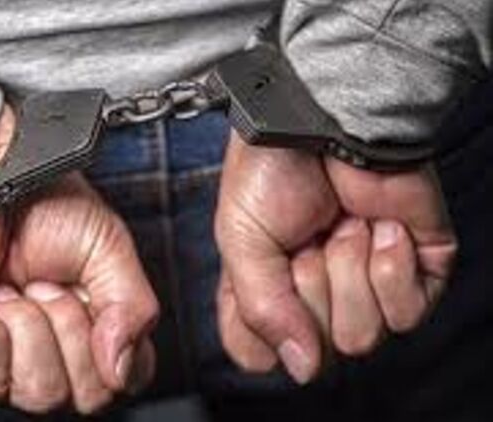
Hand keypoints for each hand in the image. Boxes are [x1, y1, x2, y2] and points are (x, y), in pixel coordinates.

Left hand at [0, 106, 157, 413]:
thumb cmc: (43, 205)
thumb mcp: (110, 251)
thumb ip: (132, 309)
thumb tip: (120, 370)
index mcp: (90, 335)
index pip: (122, 381)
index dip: (116, 346)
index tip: (91, 297)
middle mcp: (48, 356)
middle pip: (85, 395)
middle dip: (69, 326)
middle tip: (45, 282)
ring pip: (39, 391)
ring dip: (29, 325)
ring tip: (10, 287)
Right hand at [215, 131, 456, 383]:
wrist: (326, 117)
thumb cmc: (272, 169)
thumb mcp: (239, 240)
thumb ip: (260, 310)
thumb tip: (302, 369)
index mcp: (266, 290)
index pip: (260, 353)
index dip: (259, 330)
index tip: (262, 277)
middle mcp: (314, 295)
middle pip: (317, 350)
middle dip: (309, 286)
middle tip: (306, 237)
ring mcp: (364, 283)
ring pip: (361, 336)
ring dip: (348, 271)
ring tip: (343, 225)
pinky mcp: (414, 268)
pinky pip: (407, 314)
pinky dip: (389, 268)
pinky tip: (378, 229)